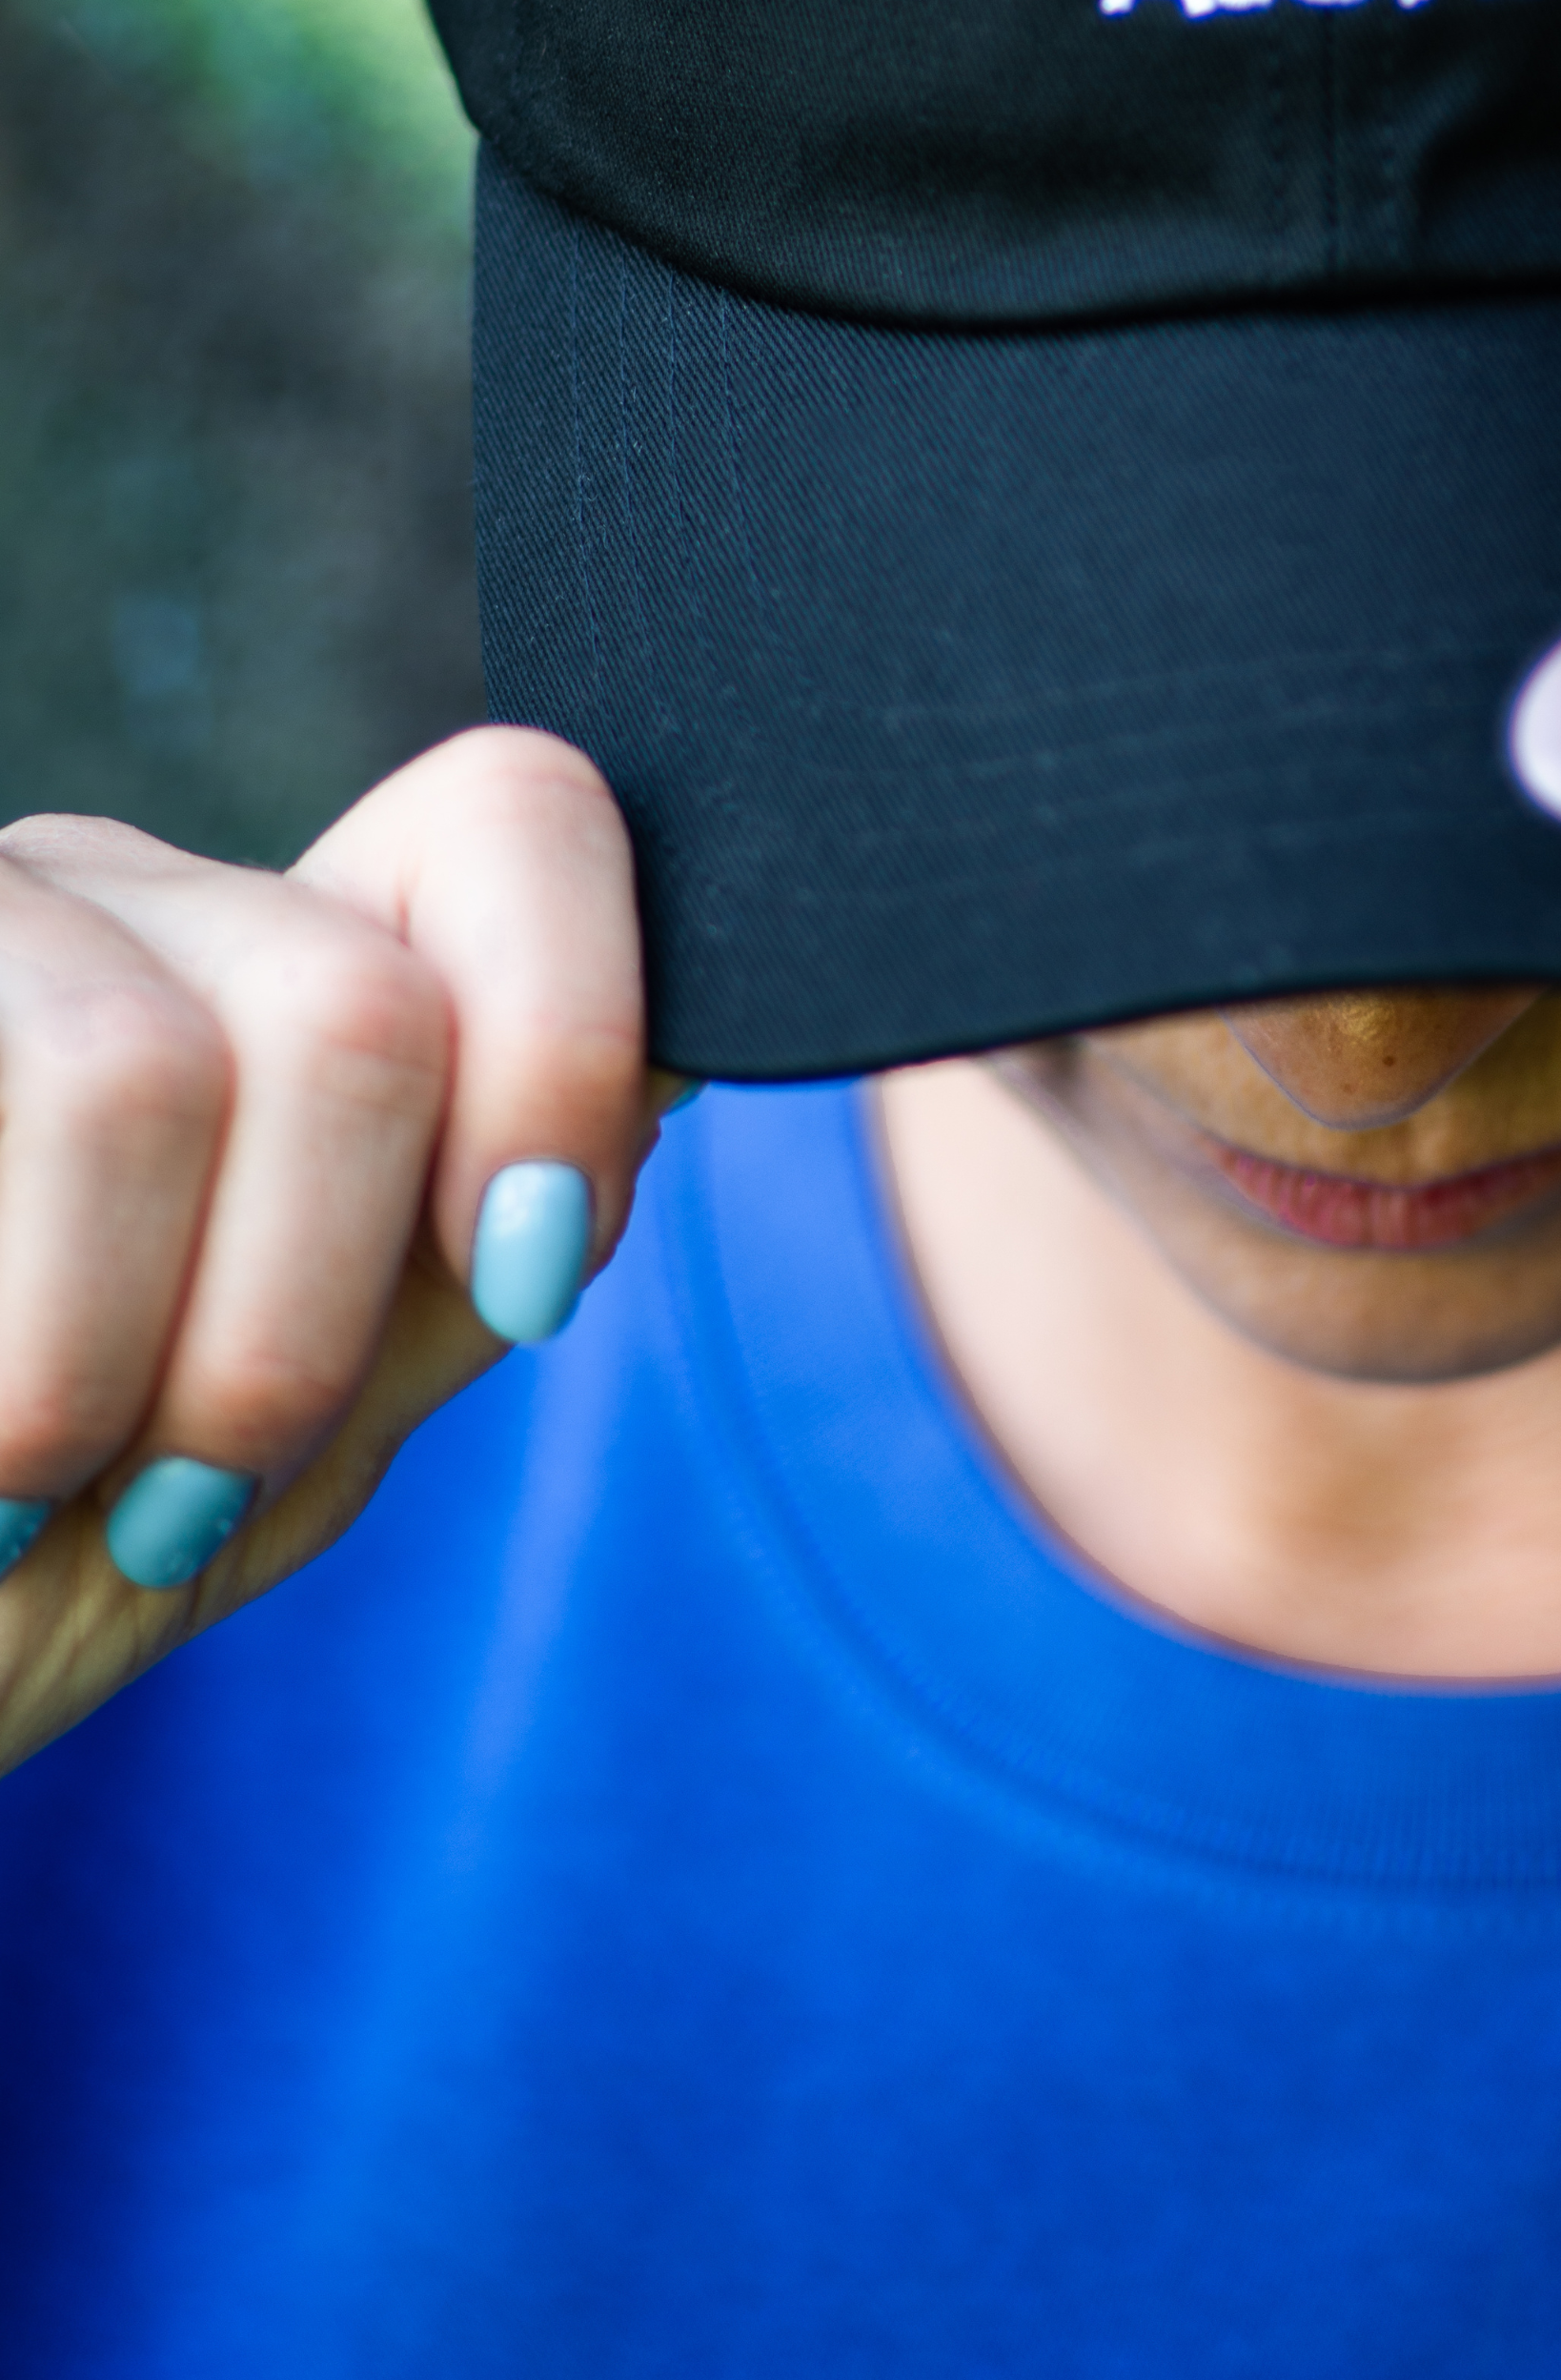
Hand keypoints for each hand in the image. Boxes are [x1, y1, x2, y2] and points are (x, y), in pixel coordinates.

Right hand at [0, 727, 663, 1779]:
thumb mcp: (287, 1446)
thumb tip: (676, 1070)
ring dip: (105, 1363)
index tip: (529, 1280)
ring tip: (27, 1489)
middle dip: (296, 1325)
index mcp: (279, 969)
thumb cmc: (32, 1560)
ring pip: (142, 1068)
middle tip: (180, 1501)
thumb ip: (460, 1267)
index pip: (516, 819)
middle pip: (357, 1010)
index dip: (565, 1046)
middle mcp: (126, 892)